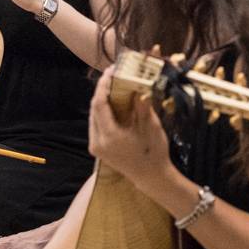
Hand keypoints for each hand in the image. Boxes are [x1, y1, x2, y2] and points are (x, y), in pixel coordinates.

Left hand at [88, 67, 172, 193]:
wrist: (152, 178)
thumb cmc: (154, 152)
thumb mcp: (150, 125)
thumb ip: (141, 103)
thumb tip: (137, 81)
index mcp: (109, 136)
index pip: (99, 103)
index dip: (103, 85)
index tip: (111, 71)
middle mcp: (97, 141)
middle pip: (94, 108)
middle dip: (103, 90)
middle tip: (114, 75)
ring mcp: (96, 146)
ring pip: (94, 115)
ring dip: (102, 100)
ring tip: (114, 85)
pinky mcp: (98, 149)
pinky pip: (97, 124)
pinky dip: (103, 111)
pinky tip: (114, 103)